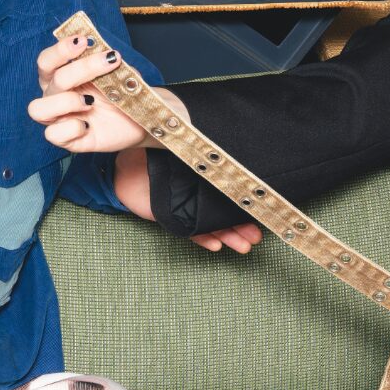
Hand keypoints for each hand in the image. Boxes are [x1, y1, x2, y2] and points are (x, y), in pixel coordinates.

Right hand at [29, 35, 167, 152]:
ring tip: (90, 102)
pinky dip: (71, 128)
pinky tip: (88, 124)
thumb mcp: (118, 72)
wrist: (140, 120)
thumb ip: (108, 61)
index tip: (83, 40)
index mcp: (60, 76)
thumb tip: (105, 51)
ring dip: (65, 101)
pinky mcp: (68, 140)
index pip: (47, 60)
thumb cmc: (122, 93)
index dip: (61, 50)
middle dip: (80, 69)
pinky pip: (53, 135)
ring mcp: (60, 118)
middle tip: (108, 62)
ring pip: (37, 109)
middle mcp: (54, 96)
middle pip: (52, 79)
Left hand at [114, 148, 261, 254]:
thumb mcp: (184, 143)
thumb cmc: (157, 147)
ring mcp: (188, 207)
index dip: (247, 205)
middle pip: (226, 213)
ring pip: (212, 225)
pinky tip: (216, 245)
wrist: (125, 163)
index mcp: (207, 176)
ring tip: (243, 246)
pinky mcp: (173, 218)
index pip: (232, 193)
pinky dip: (203, 239)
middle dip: (243, 227)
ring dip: (229, 236)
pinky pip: (191, 232)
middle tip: (256, 237)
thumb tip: (229, 148)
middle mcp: (201, 193)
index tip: (264, 213)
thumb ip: (202, 149)